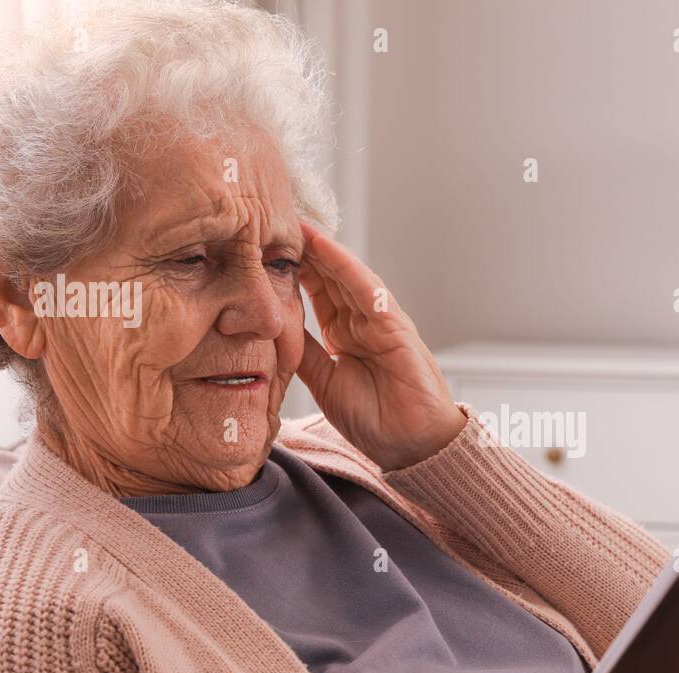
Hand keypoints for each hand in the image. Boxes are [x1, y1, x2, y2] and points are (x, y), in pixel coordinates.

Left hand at [294, 222, 465, 471]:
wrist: (412, 447)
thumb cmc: (376, 421)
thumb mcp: (325, 383)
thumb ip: (307, 353)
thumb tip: (277, 327)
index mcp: (345, 336)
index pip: (317, 293)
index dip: (294, 270)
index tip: (266, 248)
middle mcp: (362, 323)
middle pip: (330, 276)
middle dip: (305, 249)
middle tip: (276, 220)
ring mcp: (380, 322)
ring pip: (346, 276)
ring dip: (322, 249)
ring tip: (295, 224)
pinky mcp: (395, 327)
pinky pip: (367, 291)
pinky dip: (347, 268)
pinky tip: (325, 248)